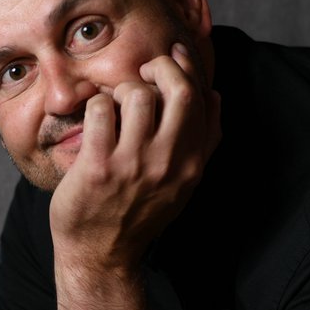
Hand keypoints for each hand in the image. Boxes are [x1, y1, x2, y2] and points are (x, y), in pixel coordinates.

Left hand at [49, 43, 220, 270]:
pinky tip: (95, 118)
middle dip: (161, 67)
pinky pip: (101, 110)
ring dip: (123, 89)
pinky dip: (96, 103)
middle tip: (144, 71)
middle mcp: (168, 163)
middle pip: (178, 91)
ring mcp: (133, 165)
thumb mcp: (183, 184)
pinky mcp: (99, 167)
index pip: (202, 100)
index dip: (189, 68)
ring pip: (137, 95)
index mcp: (192, 164)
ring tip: (115, 105)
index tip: (175, 54)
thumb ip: (202, 142)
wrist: (102, 255)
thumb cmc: (138, 213)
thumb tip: (215, 95)